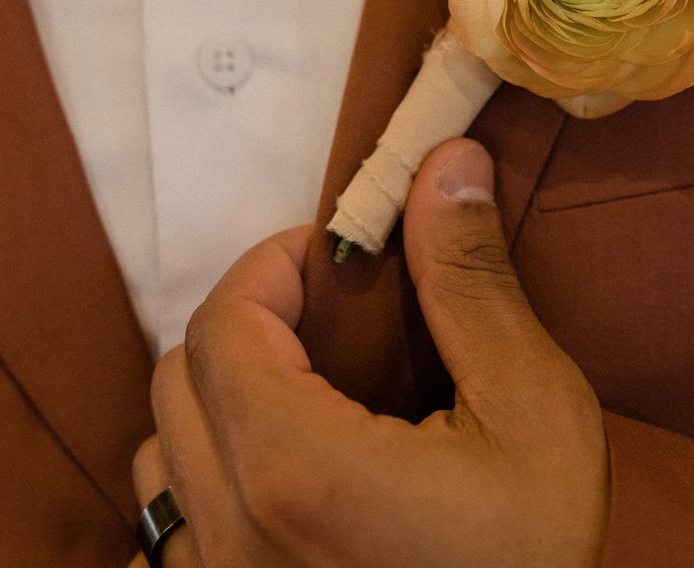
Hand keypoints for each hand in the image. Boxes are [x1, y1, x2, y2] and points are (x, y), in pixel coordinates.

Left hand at [134, 137, 609, 567]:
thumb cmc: (532, 559)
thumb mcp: (533, 413)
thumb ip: (471, 286)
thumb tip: (444, 166)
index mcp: (297, 468)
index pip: (223, 323)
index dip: (272, 265)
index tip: (333, 256)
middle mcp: (233, 532)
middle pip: (178, 376)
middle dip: (246, 322)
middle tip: (327, 316)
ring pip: (159, 455)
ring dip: (215, 401)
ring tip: (305, 396)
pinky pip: (172, 532)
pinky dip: (206, 479)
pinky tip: (280, 481)